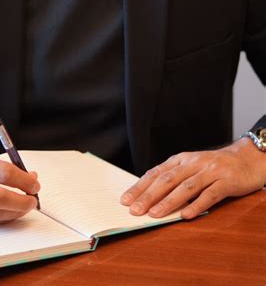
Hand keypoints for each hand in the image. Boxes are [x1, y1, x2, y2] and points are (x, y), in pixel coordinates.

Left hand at [120, 138, 265, 219]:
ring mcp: (210, 171)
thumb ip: (174, 178)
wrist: (247, 158)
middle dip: (148, 196)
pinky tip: (186, 215)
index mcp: (181, 160)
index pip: (156, 173)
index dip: (140, 186)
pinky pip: (210, 194)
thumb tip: (150, 196)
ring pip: (185, 187)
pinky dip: (197, 205)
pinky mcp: (226, 181)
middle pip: (167, 180)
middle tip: (135, 210)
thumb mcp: (192, 167)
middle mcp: (193, 163)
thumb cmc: (215, 166)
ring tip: (154, 214)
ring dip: (168, 202)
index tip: (126, 200)